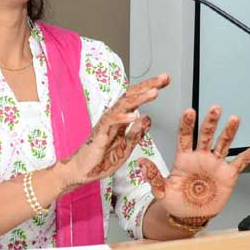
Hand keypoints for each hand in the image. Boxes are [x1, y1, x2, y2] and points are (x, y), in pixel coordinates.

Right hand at [55, 74, 169, 192]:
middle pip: (131, 96)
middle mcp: (114, 117)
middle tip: (164, 78)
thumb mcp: (126, 145)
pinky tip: (135, 115)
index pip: (137, 99)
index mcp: (121, 119)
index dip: (150, 88)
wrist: (83, 171)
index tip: (166, 80)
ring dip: (139, 98)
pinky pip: (111, 122)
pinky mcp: (99, 133)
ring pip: (123, 105)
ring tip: (154, 93)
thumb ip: (137, 132)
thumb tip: (147, 118)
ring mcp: (106, 123)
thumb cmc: (102, 158)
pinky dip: (123, 117)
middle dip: (148, 86)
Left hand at [137, 105, 249, 223]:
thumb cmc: (176, 202)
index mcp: (183, 158)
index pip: (185, 136)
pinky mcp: (228, 175)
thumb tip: (141, 163)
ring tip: (234, 119)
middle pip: (205, 135)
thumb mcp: (161, 191)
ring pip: (223, 144)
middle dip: (210, 121)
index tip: (189, 111)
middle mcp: (200, 157)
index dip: (187, 124)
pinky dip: (249, 155)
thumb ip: (153, 177)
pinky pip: (240, 163)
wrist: (191, 216)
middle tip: (214, 108)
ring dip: (229, 132)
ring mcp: (215, 164)